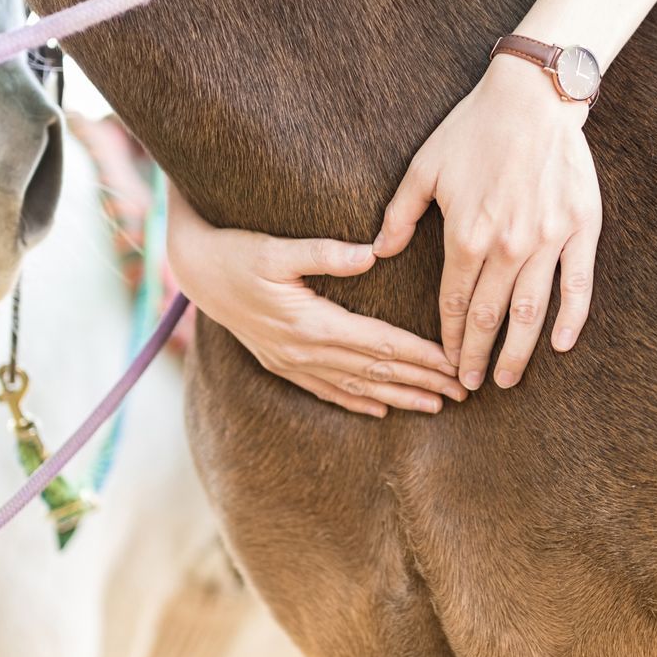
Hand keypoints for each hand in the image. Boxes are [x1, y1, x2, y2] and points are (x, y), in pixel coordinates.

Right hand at [166, 185, 466, 417]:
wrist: (193, 270)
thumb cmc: (237, 251)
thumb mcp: (276, 247)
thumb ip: (325, 252)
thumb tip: (372, 252)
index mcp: (310, 323)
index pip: (380, 344)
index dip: (421, 356)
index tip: (454, 364)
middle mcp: (304, 350)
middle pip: (376, 371)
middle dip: (422, 382)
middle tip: (464, 392)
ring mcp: (291, 361)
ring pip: (356, 386)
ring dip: (398, 397)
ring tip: (436, 406)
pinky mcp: (281, 363)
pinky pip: (326, 390)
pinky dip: (356, 401)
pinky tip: (380, 410)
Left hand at [375, 55, 600, 390]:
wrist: (532, 97)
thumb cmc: (473, 128)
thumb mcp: (424, 168)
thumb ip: (399, 213)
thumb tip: (378, 251)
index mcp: (466, 235)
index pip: (455, 302)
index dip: (450, 338)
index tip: (446, 362)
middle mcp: (507, 246)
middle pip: (490, 316)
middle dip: (478, 355)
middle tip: (470, 384)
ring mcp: (547, 240)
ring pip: (531, 311)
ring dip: (518, 352)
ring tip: (508, 378)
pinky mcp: (581, 229)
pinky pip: (578, 285)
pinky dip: (570, 319)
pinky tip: (560, 344)